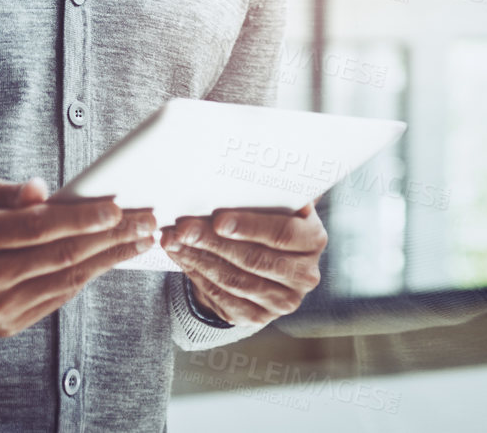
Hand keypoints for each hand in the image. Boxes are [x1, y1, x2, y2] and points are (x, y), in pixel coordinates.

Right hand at [0, 174, 155, 337]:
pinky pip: (56, 298)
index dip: (81, 217)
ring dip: (109, 259)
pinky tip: (110, 258)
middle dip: (111, 237)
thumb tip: (42, 192)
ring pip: (64, 281)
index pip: (37, 228)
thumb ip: (7, 192)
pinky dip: (86, 276)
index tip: (119, 207)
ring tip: (141, 240)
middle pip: (60, 256)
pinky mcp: (5, 326)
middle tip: (148, 221)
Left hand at [160, 202, 325, 325]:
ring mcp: (283, 301)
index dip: (250, 227)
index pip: (283, 234)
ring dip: (199, 258)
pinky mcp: (258, 317)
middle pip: (254, 259)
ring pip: (234, 280)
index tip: (219, 220)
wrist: (266, 261)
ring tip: (173, 239)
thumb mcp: (277, 204)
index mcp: (313, 240)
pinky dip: (197, 275)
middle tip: (183, 227)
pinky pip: (223, 297)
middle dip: (213, 242)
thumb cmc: (269, 220)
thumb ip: (272, 192)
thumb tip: (251, 169)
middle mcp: (304, 274)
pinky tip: (181, 256)